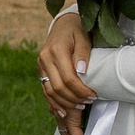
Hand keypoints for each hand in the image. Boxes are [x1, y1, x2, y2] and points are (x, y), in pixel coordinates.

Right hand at [38, 10, 92, 133]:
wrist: (63, 23)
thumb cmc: (77, 29)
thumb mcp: (83, 36)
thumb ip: (83, 53)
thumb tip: (82, 71)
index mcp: (56, 50)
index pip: (68, 78)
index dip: (81, 90)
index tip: (93, 95)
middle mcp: (45, 59)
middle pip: (58, 87)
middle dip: (74, 98)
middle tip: (89, 102)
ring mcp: (41, 65)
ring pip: (50, 91)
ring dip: (65, 102)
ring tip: (81, 106)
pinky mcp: (41, 70)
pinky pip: (46, 90)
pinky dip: (54, 102)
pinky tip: (64, 111)